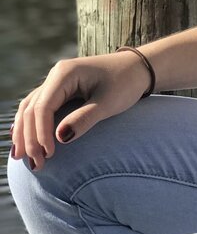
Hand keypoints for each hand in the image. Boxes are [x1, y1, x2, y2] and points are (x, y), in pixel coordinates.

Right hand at [9, 51, 152, 168]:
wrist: (137, 69)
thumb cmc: (126, 83)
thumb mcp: (109, 102)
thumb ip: (85, 119)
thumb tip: (60, 138)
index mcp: (65, 73)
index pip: (43, 106)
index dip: (41, 132)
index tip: (49, 155)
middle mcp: (56, 75)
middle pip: (32, 109)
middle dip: (30, 137)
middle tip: (35, 164)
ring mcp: (56, 82)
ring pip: (31, 108)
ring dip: (25, 132)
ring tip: (22, 157)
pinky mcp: (60, 90)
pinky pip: (39, 107)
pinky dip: (31, 124)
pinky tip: (23, 140)